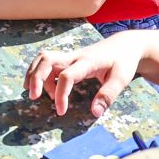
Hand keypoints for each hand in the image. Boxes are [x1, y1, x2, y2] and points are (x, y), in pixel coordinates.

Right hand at [23, 34, 144, 117]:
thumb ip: (108, 95)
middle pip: (47, 60)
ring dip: (34, 74)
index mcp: (88, 62)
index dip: (60, 94)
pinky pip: (47, 62)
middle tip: (33, 97)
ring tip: (36, 93)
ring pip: (43, 58)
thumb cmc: (123, 62)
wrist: (124, 45)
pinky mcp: (68, 59)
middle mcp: (74, 56)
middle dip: (36, 77)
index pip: (66, 75)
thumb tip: (94, 112)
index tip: (61, 111)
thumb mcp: (121, 79)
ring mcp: (69, 56)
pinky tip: (44, 88)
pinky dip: (39, 73)